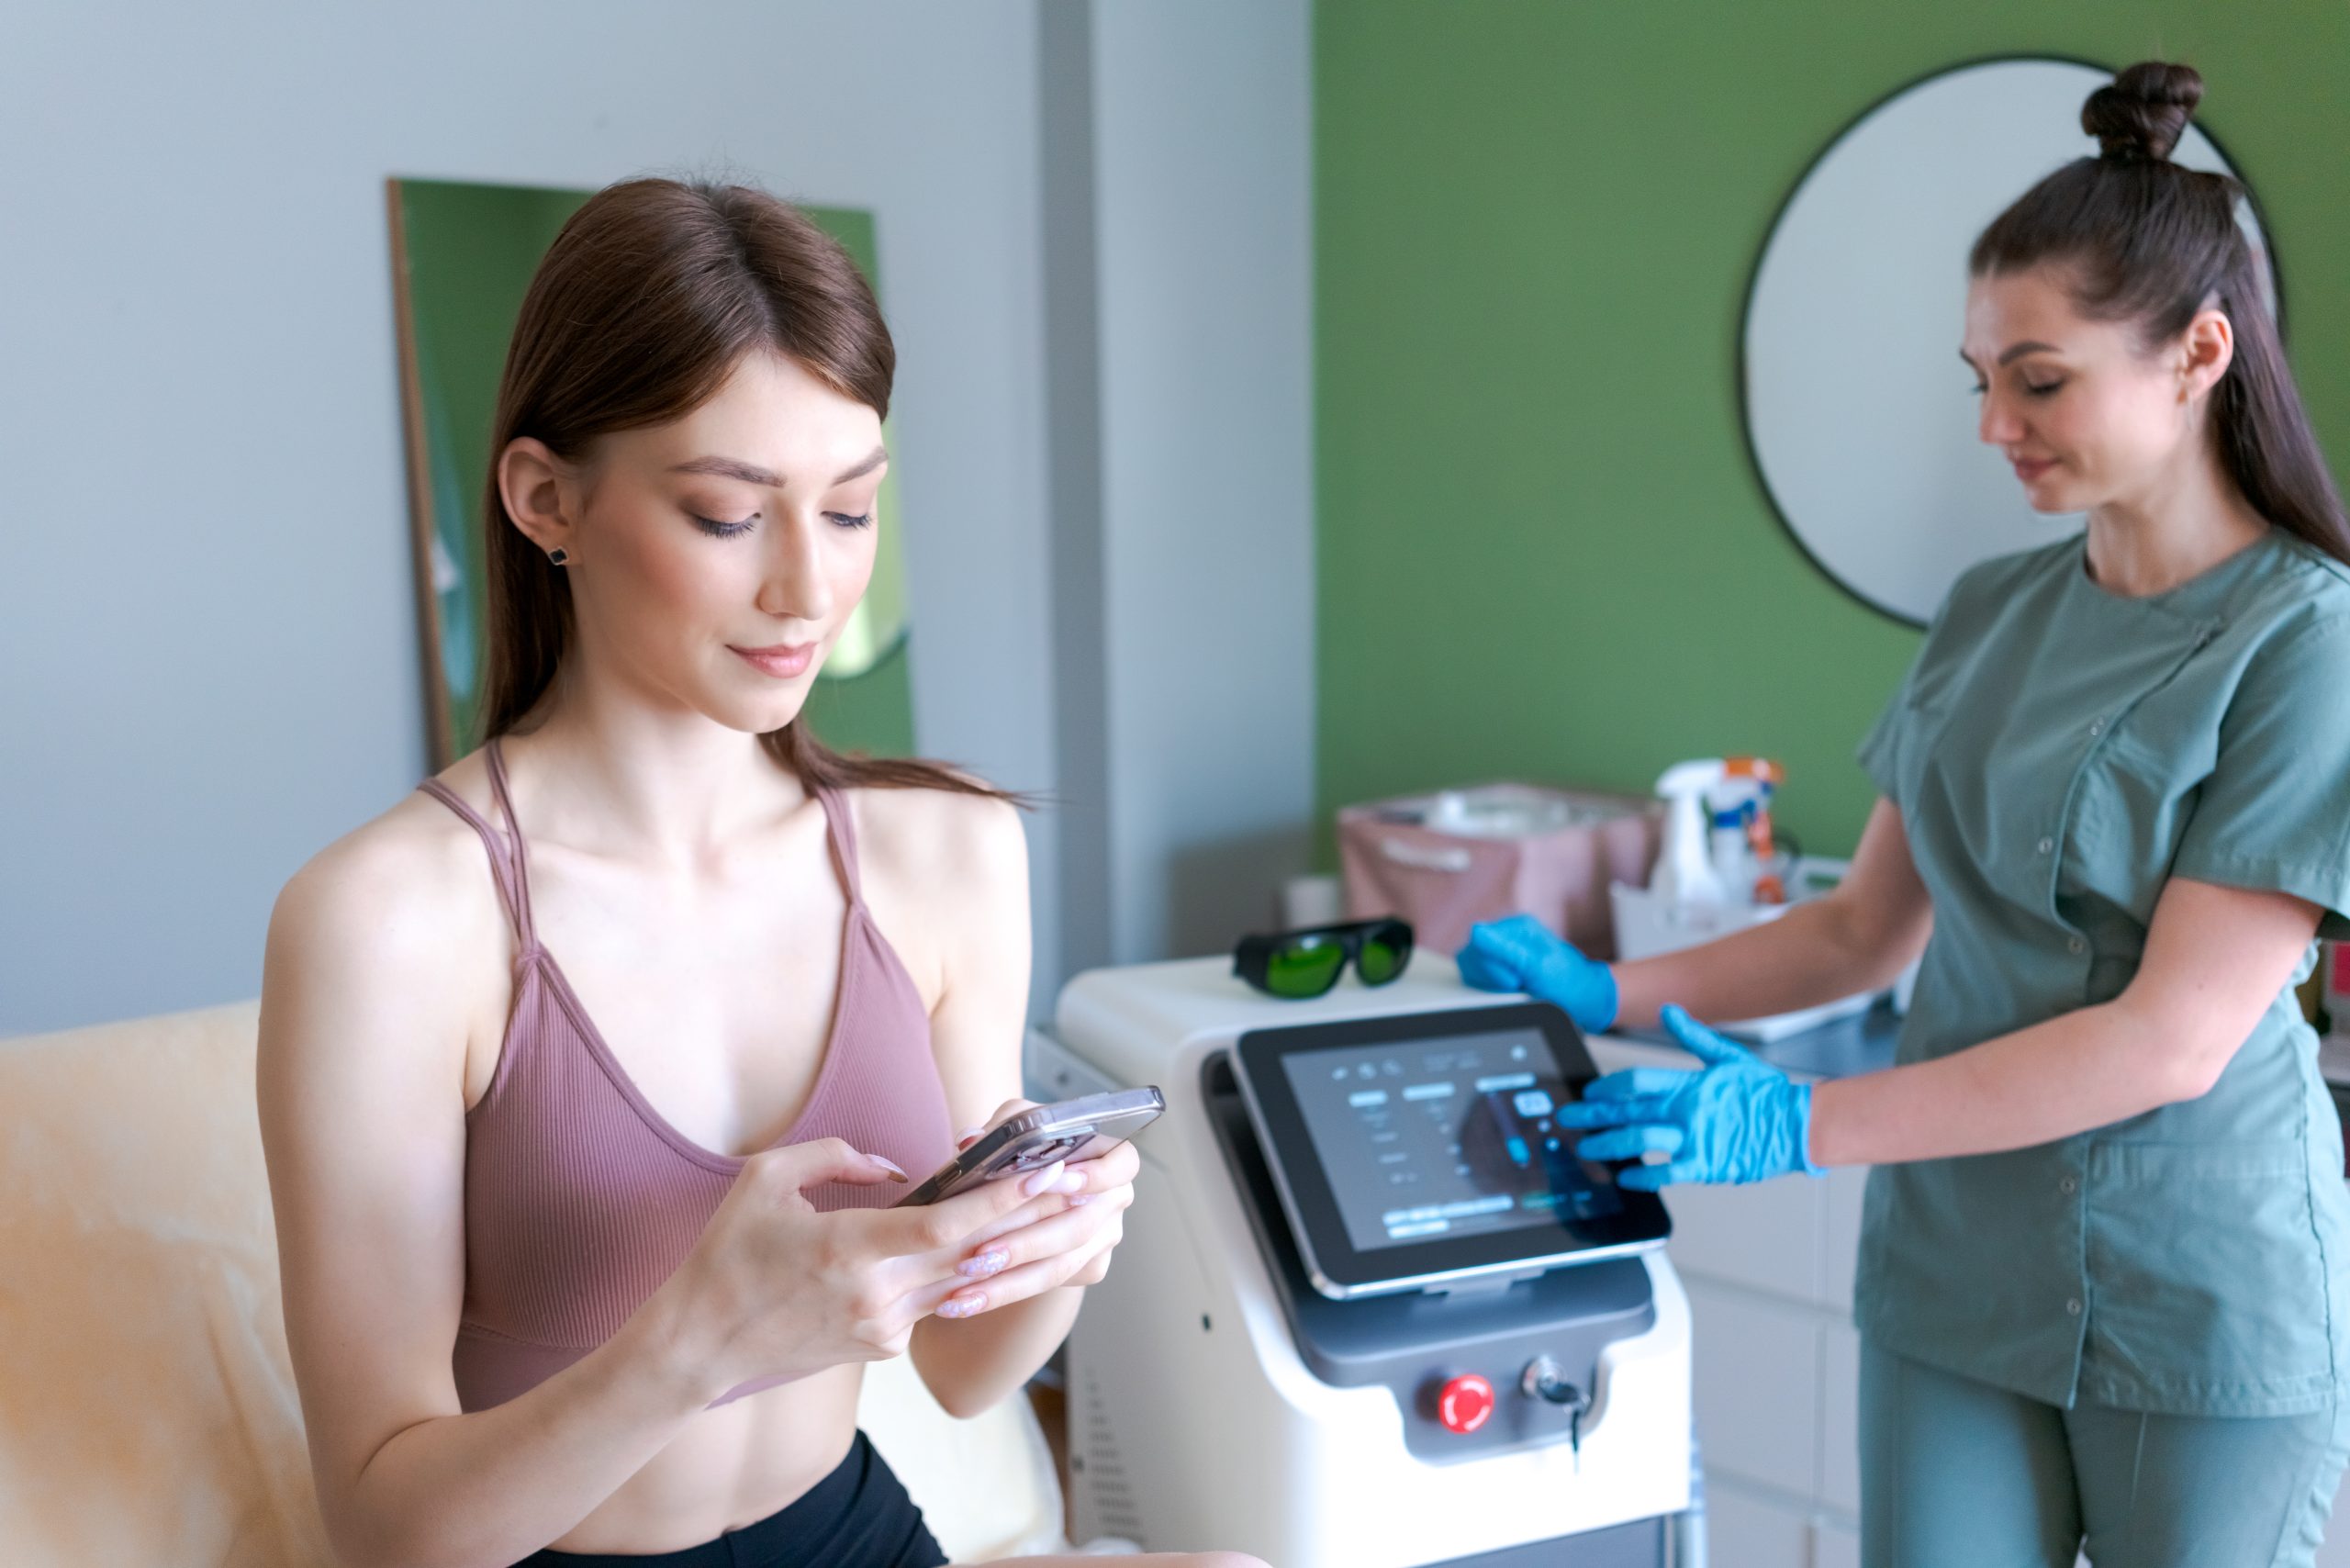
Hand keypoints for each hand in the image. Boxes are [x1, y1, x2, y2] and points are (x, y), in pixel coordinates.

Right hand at [655, 1135, 1063, 1395]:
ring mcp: (883, 1329)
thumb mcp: (767, 1180)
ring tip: (1053, 1209)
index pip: (947, 1227)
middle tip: (1081, 1185)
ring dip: (1005, 1247)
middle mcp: (877, 1297)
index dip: (1003, 1200)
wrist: (699, 1345)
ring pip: (960, 1279)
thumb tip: (895, 1167)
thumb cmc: (727, 1255)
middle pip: (973, 1255)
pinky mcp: (882, 1347)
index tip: (1046, 1172)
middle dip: (1030, 1220)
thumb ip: (836, 1156)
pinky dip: (956, 1271)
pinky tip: (984, 1244)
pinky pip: (931, 1299)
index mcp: (850, 1251)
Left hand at [930, 1099, 1140, 1319]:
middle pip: (1080, 1227)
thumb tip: (971, 1143)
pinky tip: (968, 1300)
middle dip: (1025, 1243)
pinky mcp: (1091, 1267)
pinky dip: (1006, 1292)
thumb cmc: (1024, 1152)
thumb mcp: (1015, 1130)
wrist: (1026, 1192)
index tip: (1053, 1182)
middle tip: (980, 1255)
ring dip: (1009, 1280)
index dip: (1092, 1176)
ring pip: (1061, 1265)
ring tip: (964, 1287)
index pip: (1121, 1166)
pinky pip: (1050, 1283)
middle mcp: (1115, 1198)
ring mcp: (1106, 1236)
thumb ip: (999, 1132)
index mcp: (1110, 1157)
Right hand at [1456, 913, 1619, 1030]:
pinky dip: (1492, 989)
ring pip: (1472, 968)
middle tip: (1518, 984)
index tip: (1514, 981)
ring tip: (1517, 987)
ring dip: (1490, 984)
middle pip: (1471, 955)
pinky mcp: (1501, 968)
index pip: (1477, 942)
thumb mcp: (1537, 968)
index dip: (1490, 968)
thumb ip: (1504, 950)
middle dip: (1490, 977)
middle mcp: (1507, 936)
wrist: (1586, 1001)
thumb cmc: (1568, 984)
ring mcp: (1503, 952)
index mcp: (1516, 927)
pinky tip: (1512, 991)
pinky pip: (1480, 978)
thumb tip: (1477, 932)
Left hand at [1556, 1006, 1819, 1188]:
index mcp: (1690, 1083)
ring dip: (1608, 1145)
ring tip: (1587, 1149)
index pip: (1636, 1081)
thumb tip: (1669, 1011)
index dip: (1607, 1087)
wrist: (1799, 1125)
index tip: (1589, 1093)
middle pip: (1628, 1111)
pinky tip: (1625, 1177)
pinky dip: (1643, 1176)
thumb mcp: (1729, 1057)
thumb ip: (1694, 1036)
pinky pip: (1667, 1173)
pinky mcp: (1707, 1166)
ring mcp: (1696, 1139)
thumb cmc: (1766, 1093)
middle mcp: (1688, 1110)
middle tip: (1568, 1120)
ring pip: (1639, 1141)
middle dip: (1593, 1116)